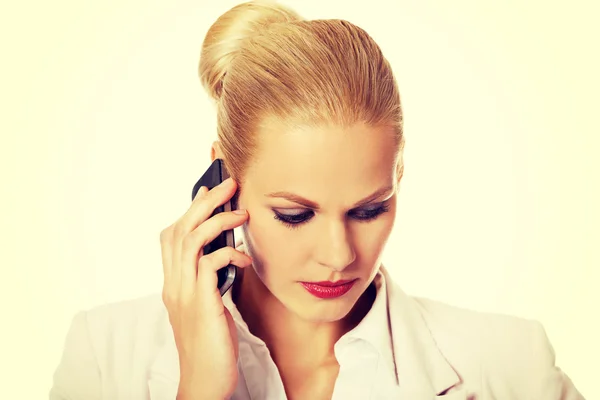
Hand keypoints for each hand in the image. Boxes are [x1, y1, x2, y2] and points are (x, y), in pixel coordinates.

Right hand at [160, 177, 251, 399]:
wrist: (204, 380)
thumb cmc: (210, 342)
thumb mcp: (208, 304)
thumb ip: (210, 279)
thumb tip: (226, 253)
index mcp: (174, 282)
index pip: (172, 236)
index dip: (189, 210)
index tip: (209, 192)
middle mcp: (173, 284)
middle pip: (180, 230)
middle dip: (204, 203)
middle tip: (228, 185)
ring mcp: (184, 293)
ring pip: (191, 241)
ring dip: (217, 221)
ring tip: (241, 212)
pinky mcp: (201, 304)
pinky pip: (210, 266)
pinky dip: (228, 254)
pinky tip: (244, 257)